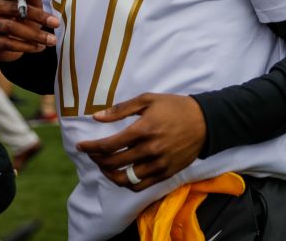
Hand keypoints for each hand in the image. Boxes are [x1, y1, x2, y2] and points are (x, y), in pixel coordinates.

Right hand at [0, 0, 57, 62]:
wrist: (12, 42)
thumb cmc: (24, 19)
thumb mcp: (32, 9)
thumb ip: (34, 0)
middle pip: (14, 8)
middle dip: (38, 16)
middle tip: (56, 23)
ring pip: (11, 27)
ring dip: (35, 34)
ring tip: (52, 40)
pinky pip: (8, 43)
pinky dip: (26, 46)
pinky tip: (40, 47)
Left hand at [76, 93, 205, 191]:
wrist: (205, 122)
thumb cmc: (174, 107)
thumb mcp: (147, 99)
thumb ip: (120, 109)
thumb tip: (96, 117)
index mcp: (143, 129)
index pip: (108, 145)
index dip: (90, 148)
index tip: (81, 146)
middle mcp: (150, 149)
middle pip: (113, 163)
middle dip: (97, 160)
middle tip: (92, 154)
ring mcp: (158, 164)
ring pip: (125, 178)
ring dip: (109, 174)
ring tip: (105, 166)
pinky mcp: (166, 173)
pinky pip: (140, 185)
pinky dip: (126, 182)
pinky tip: (122, 173)